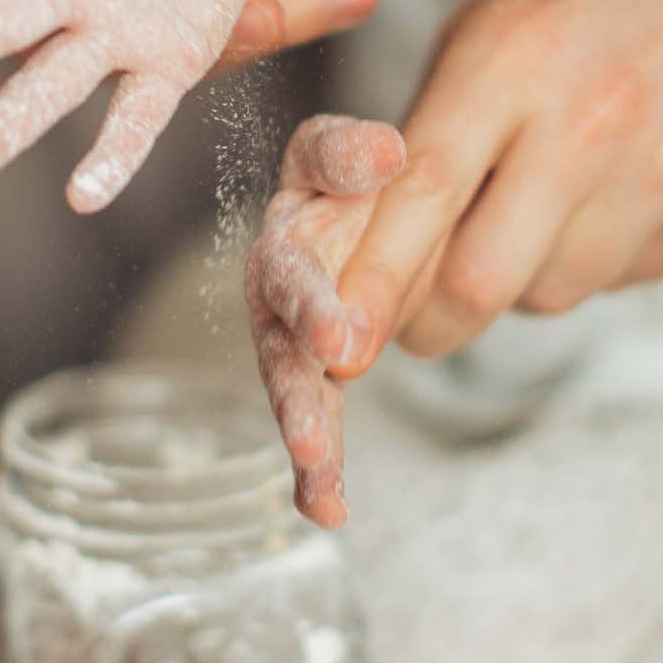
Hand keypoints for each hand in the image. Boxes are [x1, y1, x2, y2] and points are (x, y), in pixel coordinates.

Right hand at [246, 114, 405, 526]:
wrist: (349, 198)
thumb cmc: (345, 174)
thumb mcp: (342, 152)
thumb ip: (348, 153)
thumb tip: (385, 151)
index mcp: (286, 239)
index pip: (294, 269)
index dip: (313, 304)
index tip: (340, 343)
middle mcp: (277, 297)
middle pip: (283, 349)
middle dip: (298, 395)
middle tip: (316, 438)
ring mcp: (293, 342)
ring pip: (296, 394)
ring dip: (307, 438)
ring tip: (322, 488)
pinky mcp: (314, 377)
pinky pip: (317, 424)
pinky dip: (319, 472)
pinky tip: (328, 512)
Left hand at [331, 0, 662, 363]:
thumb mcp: (495, 19)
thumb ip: (433, 131)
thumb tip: (371, 251)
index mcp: (517, 54)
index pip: (425, 192)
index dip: (374, 282)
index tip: (338, 349)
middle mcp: (597, 118)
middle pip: (484, 280)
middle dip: (431, 320)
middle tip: (416, 317)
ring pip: (552, 293)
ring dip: (521, 275)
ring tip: (548, 199)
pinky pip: (621, 279)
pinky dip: (595, 257)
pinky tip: (620, 188)